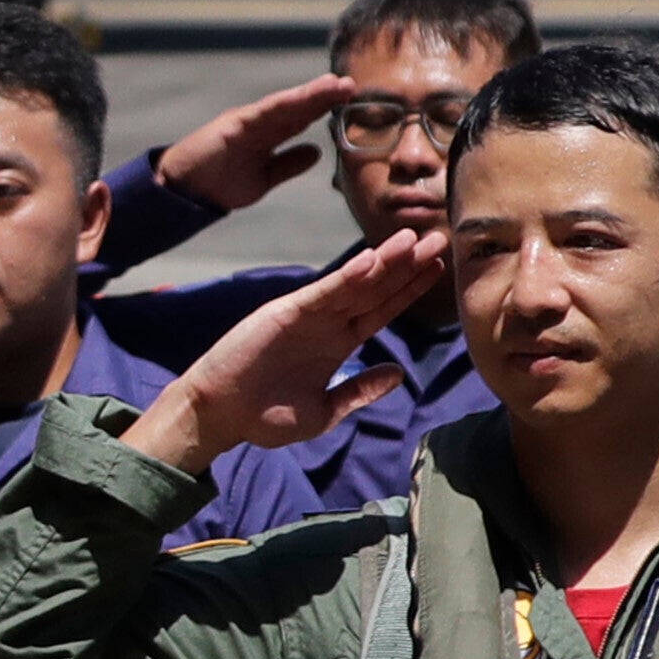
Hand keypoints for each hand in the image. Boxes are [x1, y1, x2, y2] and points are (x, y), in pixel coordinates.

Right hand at [126, 231, 445, 478]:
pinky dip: (348, 276)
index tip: (438, 270)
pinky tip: (372, 260)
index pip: (382, 309)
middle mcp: (327, 323)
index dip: (409, 289)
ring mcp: (307, 315)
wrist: (220, 416)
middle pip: (376, 289)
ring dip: (384, 262)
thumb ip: (360, 391)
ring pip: (355, 284)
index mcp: (338, 343)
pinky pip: (323, 292)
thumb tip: (399, 375)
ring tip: (414, 240)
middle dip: (407, 266)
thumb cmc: (266, 418)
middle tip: (438, 240)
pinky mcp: (285, 313)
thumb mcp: (325, 411)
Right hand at [150, 72, 351, 216]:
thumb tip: (316, 153)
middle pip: (298, 107)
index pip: (301, 117)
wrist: (182, 191)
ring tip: (336, 84)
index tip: (352, 98)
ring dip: (311, 94)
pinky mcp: (233, 125)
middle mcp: (259, 122)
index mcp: (267, 134)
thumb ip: (287, 164)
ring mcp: (247, 121)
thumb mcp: (262, 178)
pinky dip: (284, 104)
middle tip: (352, 84)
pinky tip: (304, 97)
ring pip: (285, 105)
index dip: (325, 106)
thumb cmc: (218, 183)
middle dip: (325, 96)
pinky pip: (263, 113)